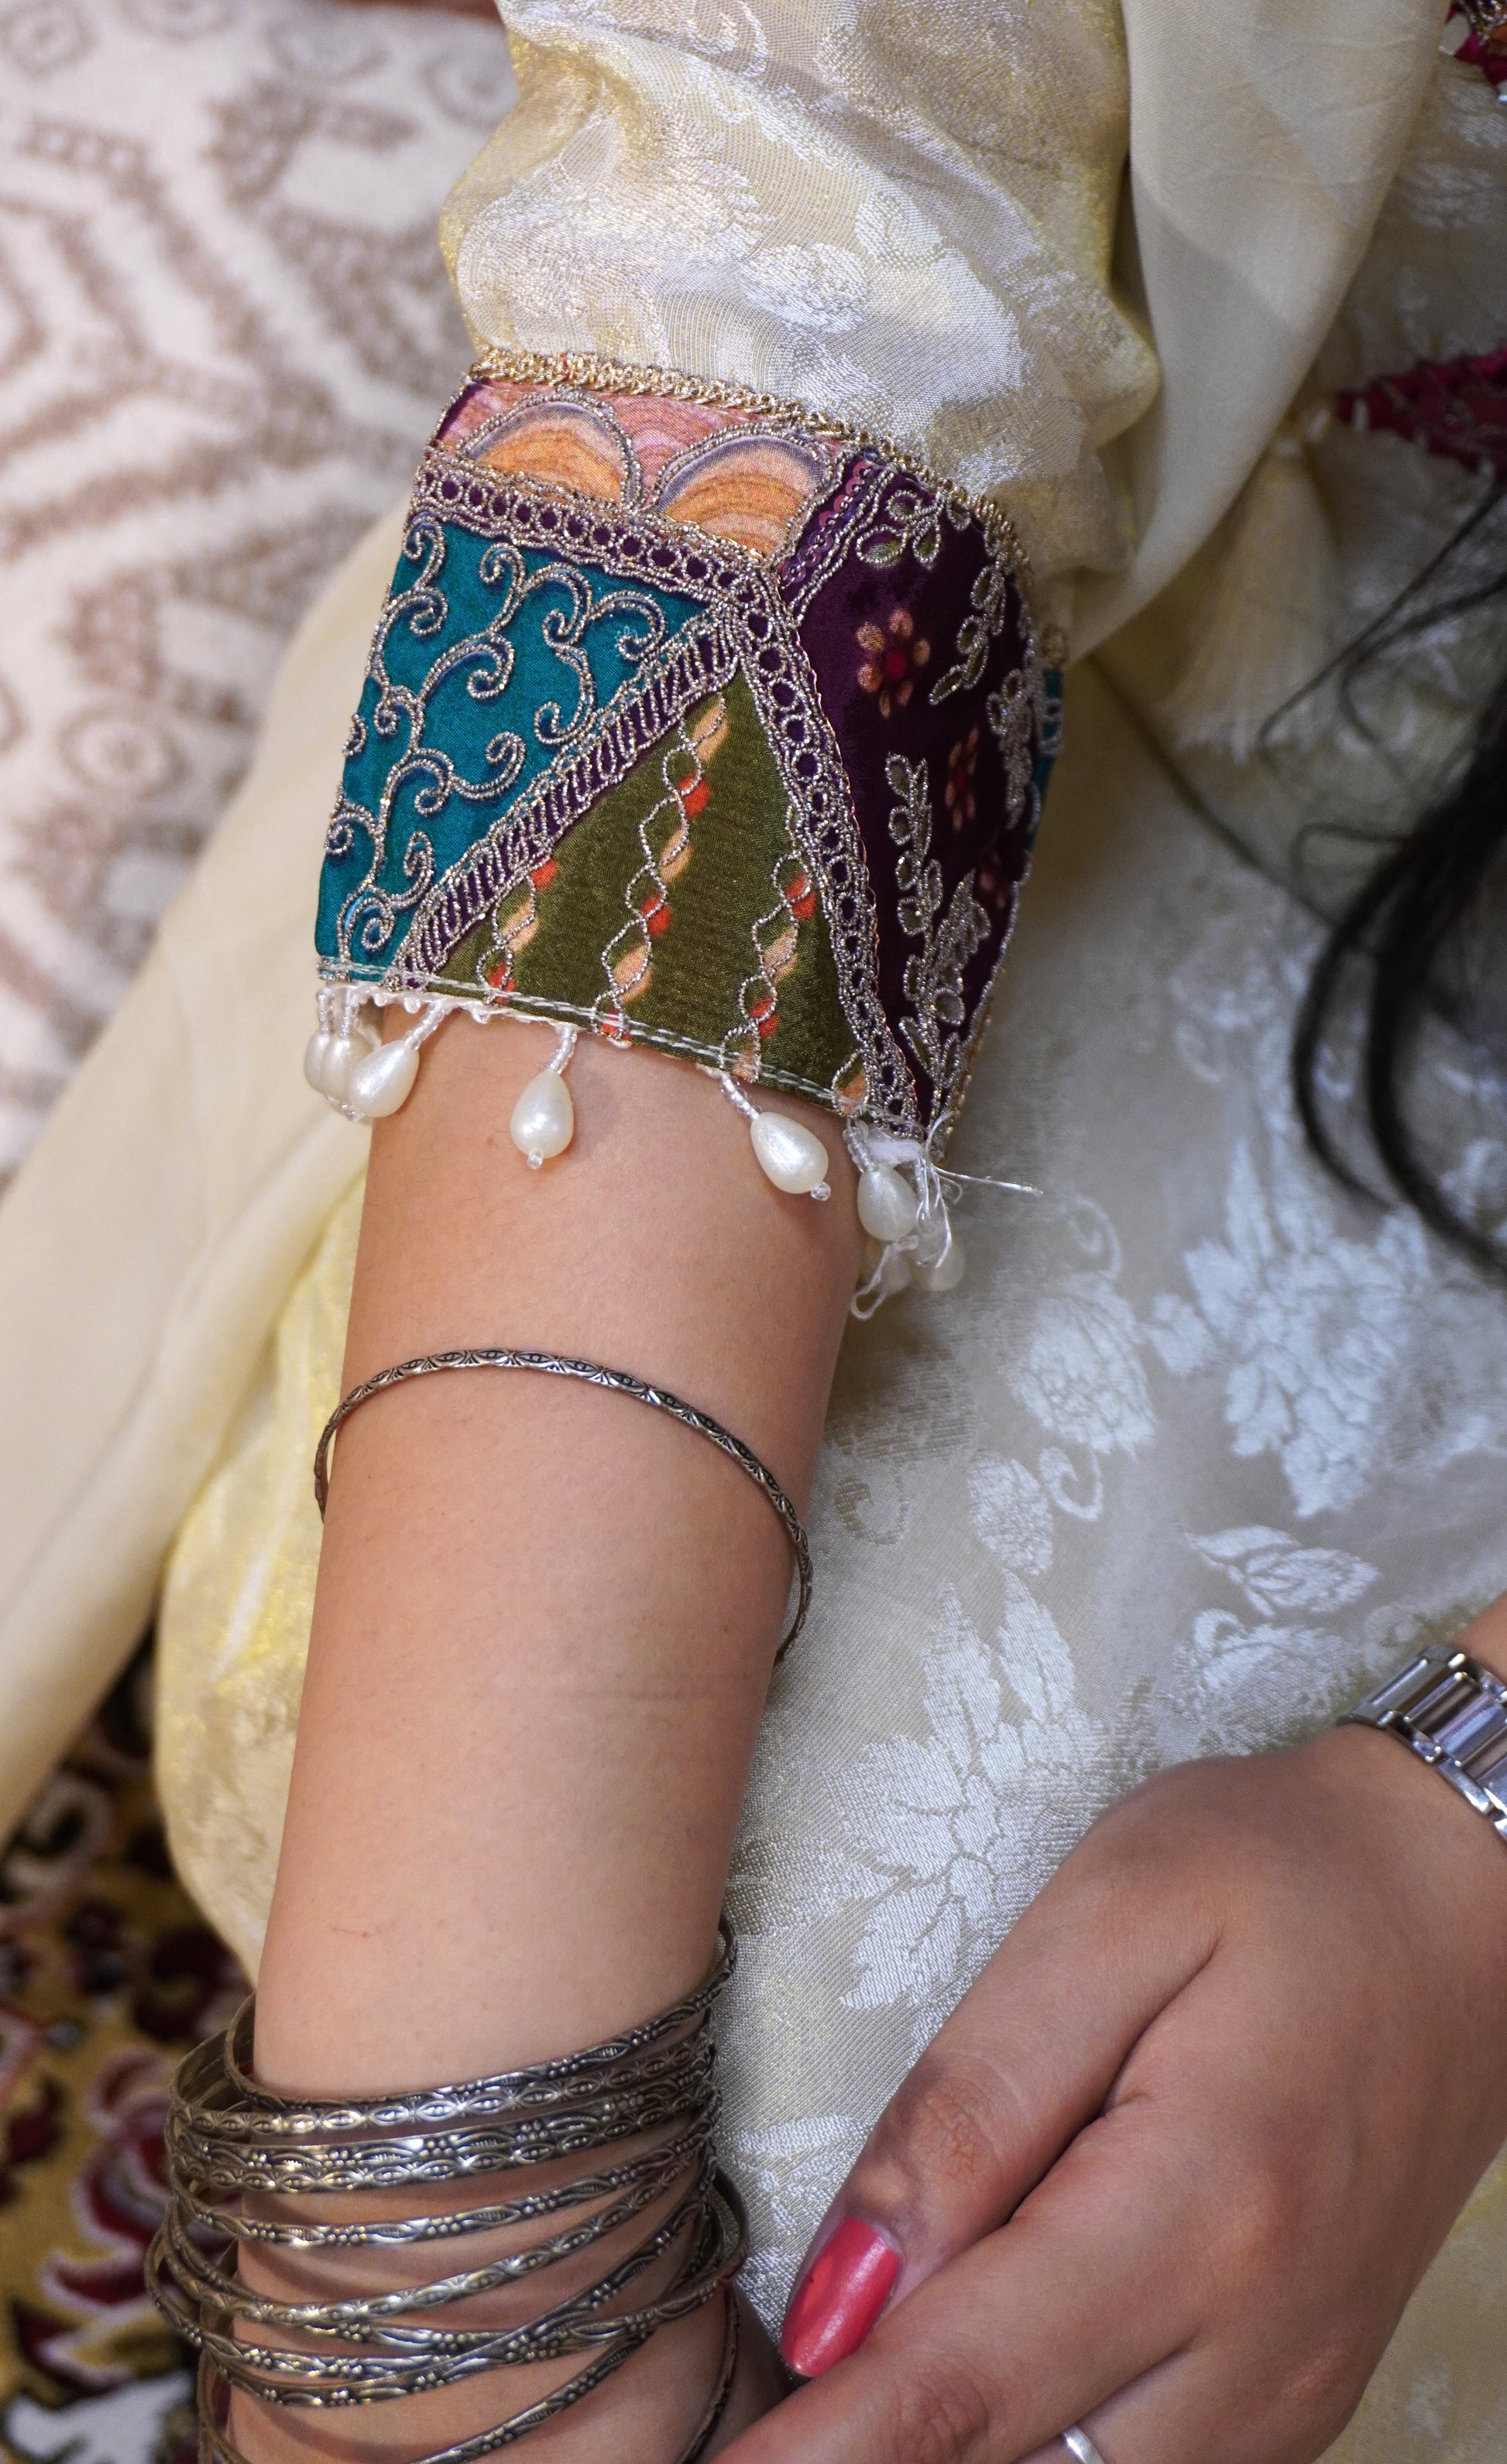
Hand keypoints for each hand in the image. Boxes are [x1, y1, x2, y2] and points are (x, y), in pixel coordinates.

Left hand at [726, 1607, 1506, 2463]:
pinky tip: (968, 2391)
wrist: (1476, 1899)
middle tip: (751, 2419)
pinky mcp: (1301, 2386)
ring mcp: (1294, 2384)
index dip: (821, 2456)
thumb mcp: (1111, 1917)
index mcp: (1201, 2209)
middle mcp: (1259, 2341)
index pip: (960, 2392)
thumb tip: (842, 2290)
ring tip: (840, 2399)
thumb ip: (972, 2103)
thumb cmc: (1285, 1872)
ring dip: (959, 2457)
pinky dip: (1042, 2453)